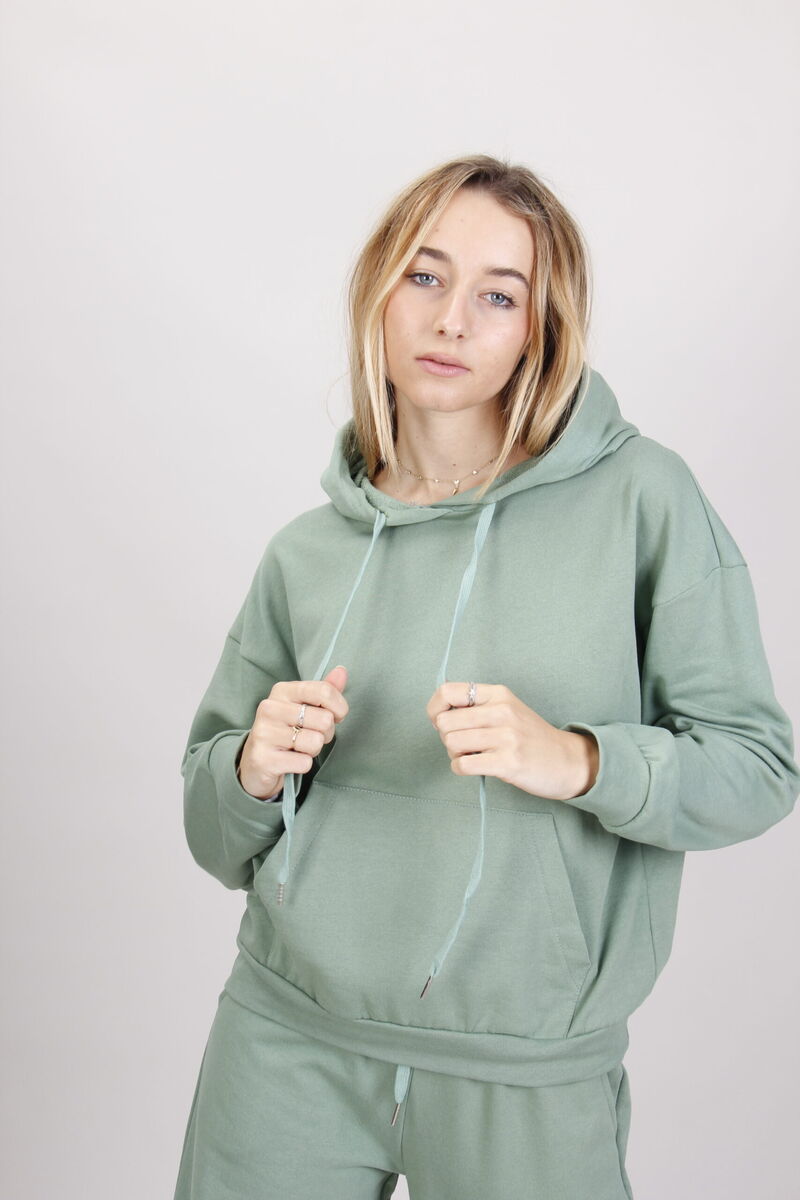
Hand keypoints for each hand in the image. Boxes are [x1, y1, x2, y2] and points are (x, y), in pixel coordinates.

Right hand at [237, 666, 348, 798]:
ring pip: (316, 742)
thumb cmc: (287, 732)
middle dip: (326, 733)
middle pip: (325, 719)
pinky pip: (304, 763)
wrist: (255, 764)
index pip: (324, 691)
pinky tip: (289, 761)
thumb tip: (342, 671)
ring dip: (313, 750)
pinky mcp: (263, 759)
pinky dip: (303, 765)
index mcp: (282, 691)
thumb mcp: (304, 707)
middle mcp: (270, 708)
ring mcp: (264, 733)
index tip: (335, 716)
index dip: (339, 708)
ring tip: (298, 748)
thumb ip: (324, 690)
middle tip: (310, 736)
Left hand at [426, 682, 598, 801]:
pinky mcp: (508, 762)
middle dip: (447, 737)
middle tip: (463, 744)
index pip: (447, 691)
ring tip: (472, 755)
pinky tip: (474, 767)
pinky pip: (462, 764)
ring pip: (451, 742)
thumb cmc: (530, 738)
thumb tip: (438, 715)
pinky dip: (461, 768)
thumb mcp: (507, 710)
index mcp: (498, 694)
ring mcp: (506, 737)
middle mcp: (501, 711)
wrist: (567, 761)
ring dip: (455, 754)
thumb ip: (476, 707)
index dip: (435, 710)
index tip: (443, 723)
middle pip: (445, 722)